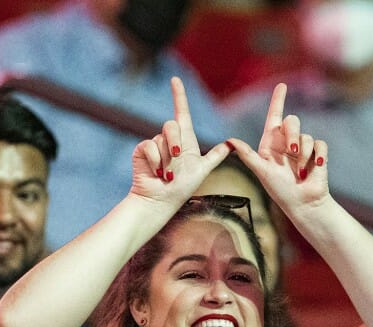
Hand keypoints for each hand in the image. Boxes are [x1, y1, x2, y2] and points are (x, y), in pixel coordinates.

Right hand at [130, 77, 230, 208]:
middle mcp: (169, 140)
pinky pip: (149, 146)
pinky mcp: (142, 151)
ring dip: (167, 158)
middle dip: (175, 141)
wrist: (161, 201)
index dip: (179, 96)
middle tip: (177, 158)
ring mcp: (155, 145)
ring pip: (161, 137)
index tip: (175, 80)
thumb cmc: (181, 189)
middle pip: (172, 125)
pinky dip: (155, 161)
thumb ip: (215, 156)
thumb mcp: (203, 170)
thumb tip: (231, 144)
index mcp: (185, 141)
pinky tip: (157, 172)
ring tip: (167, 174)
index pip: (182, 113)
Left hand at [226, 83, 329, 213]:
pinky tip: (317, 166)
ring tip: (300, 173)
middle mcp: (286, 143)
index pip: (275, 117)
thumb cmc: (280, 191)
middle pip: (292, 121)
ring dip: (303, 155)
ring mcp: (303, 148)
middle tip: (291, 152)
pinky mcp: (318, 154)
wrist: (302, 204)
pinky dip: (318, 155)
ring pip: (307, 135)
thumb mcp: (262, 172)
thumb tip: (229, 140)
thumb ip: (248, 156)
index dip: (278, 100)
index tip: (282, 85)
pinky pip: (320, 144)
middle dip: (292, 134)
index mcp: (271, 144)